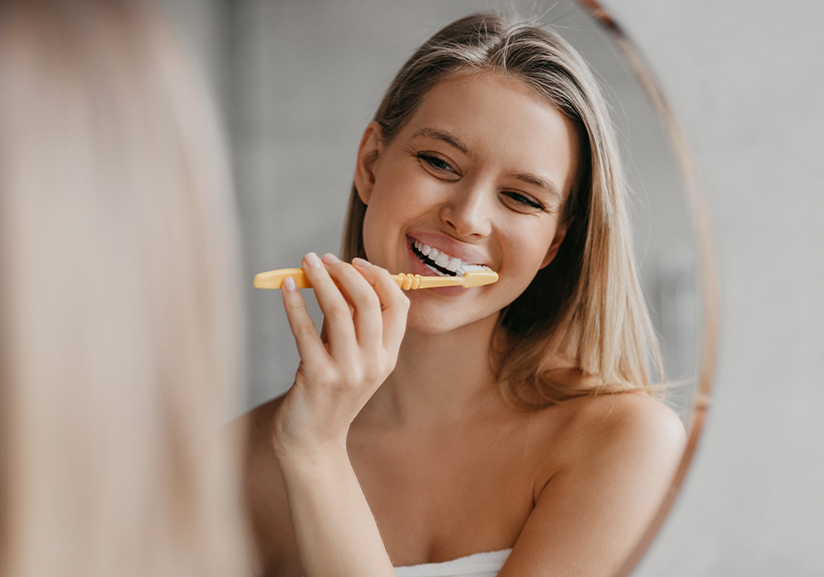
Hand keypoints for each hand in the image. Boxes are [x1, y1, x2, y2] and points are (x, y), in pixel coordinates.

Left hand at [271, 252, 408, 457]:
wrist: (313, 442)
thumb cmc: (330, 393)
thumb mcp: (352, 359)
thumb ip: (350, 324)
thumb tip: (338, 275)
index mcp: (389, 357)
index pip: (398, 305)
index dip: (379, 277)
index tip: (355, 262)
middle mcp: (374, 364)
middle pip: (369, 302)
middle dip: (346, 272)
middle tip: (324, 259)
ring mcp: (347, 372)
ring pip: (338, 310)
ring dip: (321, 279)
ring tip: (306, 262)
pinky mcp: (317, 377)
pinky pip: (304, 330)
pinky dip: (294, 303)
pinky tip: (286, 288)